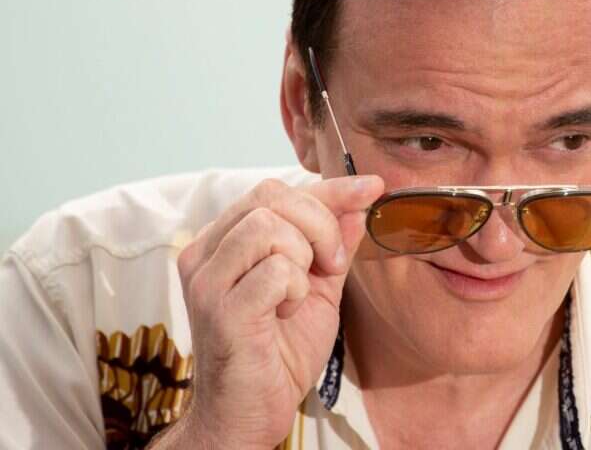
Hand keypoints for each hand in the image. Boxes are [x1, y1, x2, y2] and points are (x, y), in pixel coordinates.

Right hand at [172, 174, 383, 448]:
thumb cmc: (278, 353)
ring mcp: (208, 281)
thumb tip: (359, 204)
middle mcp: (205, 253)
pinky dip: (296, 288)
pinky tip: (288, 313)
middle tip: (332, 265)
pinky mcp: (221, 310)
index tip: (373, 187)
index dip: (331, 188)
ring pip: (270, 227)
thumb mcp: (317, 289)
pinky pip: (275, 270)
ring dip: (305, 256)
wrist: (250, 415)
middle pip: (271, 197)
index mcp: (223, 242)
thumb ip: (334, 246)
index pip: (276, 191)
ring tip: (301, 292)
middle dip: (321, 224)